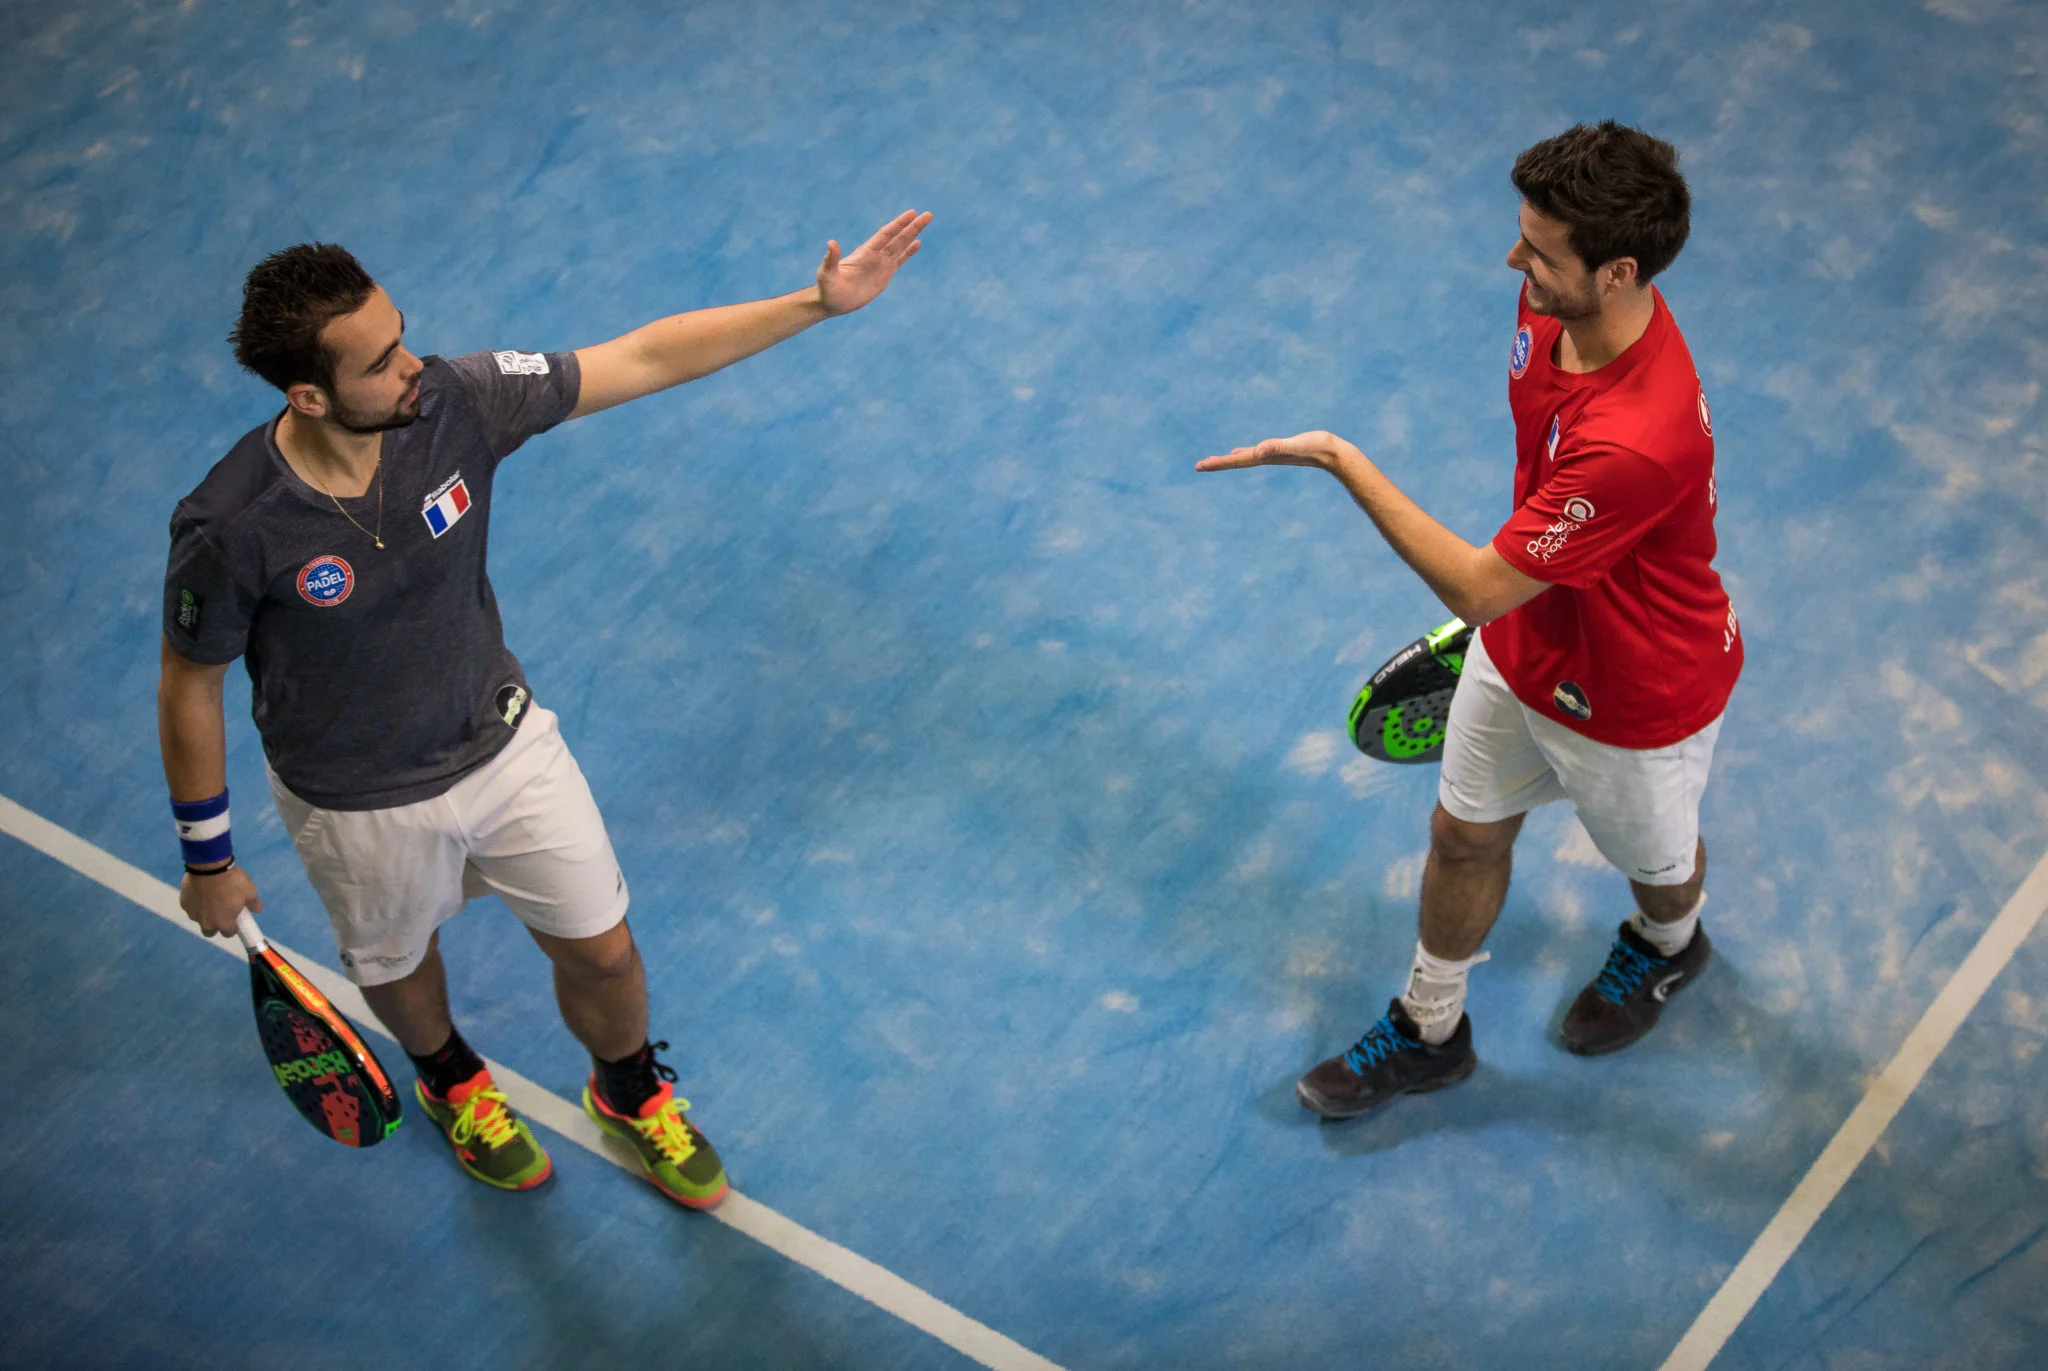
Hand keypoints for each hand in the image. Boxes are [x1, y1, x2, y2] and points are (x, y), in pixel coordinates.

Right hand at [181, 863, 261, 937]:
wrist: (209, 867)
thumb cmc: (232, 882)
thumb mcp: (250, 891)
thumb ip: (253, 904)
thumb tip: (257, 909)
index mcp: (224, 923)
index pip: (229, 933)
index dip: (233, 926)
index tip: (235, 918)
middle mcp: (207, 923)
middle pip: (211, 931)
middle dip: (216, 925)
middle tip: (222, 911)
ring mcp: (193, 914)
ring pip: (199, 919)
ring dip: (205, 913)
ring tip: (211, 898)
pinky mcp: (184, 904)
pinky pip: (191, 907)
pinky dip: (196, 903)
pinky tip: (201, 892)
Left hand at [816, 209, 932, 315]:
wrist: (831, 302)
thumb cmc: (827, 288)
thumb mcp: (827, 274)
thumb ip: (830, 259)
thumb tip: (831, 243)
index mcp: (865, 253)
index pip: (885, 235)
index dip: (898, 225)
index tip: (911, 214)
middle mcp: (875, 255)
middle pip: (897, 237)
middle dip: (912, 226)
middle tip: (928, 215)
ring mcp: (880, 264)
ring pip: (900, 246)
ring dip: (913, 234)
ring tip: (925, 221)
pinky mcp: (884, 275)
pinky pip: (899, 260)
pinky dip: (908, 252)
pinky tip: (917, 243)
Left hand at [1196, 430, 1360, 472]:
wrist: (1335, 455)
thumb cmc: (1317, 448)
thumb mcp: (1295, 445)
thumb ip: (1277, 447)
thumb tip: (1258, 451)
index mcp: (1265, 457)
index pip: (1236, 461)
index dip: (1218, 463)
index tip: (1199, 466)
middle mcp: (1266, 458)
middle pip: (1236, 462)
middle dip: (1217, 464)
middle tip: (1198, 466)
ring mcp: (1273, 456)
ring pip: (1245, 458)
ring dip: (1229, 460)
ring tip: (1216, 460)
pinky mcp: (1281, 451)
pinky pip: (1258, 452)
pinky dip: (1246, 453)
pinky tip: (1243, 452)